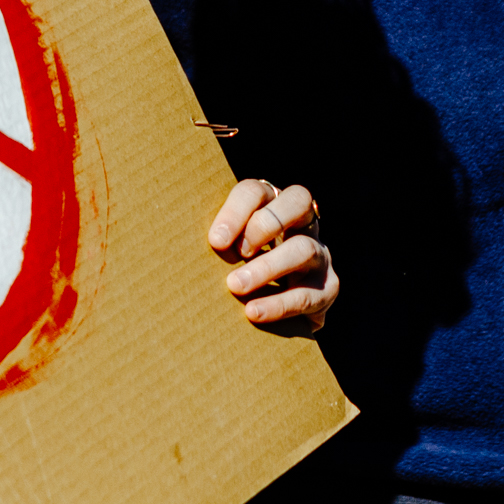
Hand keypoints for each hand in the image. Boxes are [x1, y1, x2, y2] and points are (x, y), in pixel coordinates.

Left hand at [206, 179, 337, 332]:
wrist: (281, 310)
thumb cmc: (239, 267)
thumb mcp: (227, 248)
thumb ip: (216, 241)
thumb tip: (175, 246)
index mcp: (272, 203)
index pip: (256, 191)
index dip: (235, 211)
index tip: (215, 241)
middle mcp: (302, 222)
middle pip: (298, 200)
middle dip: (264, 224)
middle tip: (236, 252)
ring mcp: (319, 253)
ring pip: (302, 249)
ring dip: (266, 268)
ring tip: (234, 285)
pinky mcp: (328, 287)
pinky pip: (308, 294)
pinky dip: (278, 304)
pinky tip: (252, 312)